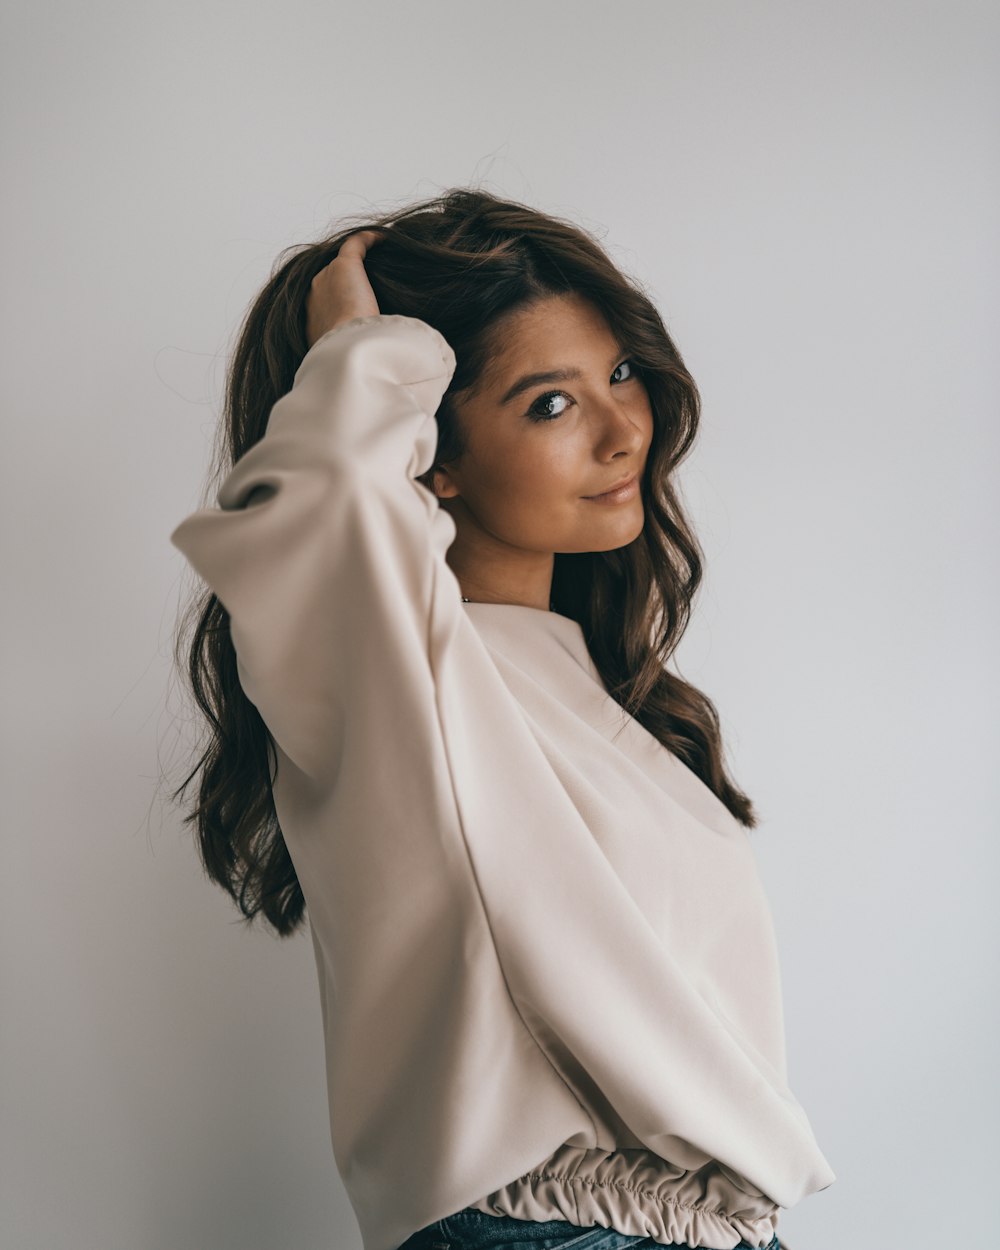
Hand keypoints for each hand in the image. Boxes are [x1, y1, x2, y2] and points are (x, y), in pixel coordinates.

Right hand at [305, 228, 384, 348]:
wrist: (347, 351)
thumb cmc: (347, 360)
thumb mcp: (342, 358)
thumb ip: (349, 351)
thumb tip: (370, 356)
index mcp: (310, 320)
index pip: (325, 306)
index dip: (340, 305)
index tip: (357, 309)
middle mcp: (313, 295)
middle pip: (331, 283)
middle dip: (346, 285)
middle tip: (370, 288)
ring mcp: (326, 278)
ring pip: (344, 264)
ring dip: (359, 263)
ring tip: (380, 266)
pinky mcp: (344, 266)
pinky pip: (356, 244)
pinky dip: (369, 240)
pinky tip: (385, 239)